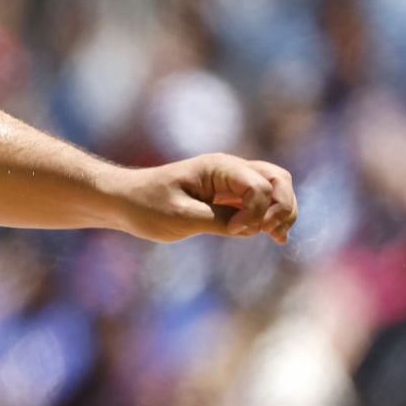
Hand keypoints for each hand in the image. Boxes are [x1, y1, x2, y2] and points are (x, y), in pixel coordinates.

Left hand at [116, 153, 296, 244]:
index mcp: (217, 167)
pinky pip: (262, 202)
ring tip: (277, 237)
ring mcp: (231, 183)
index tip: (234, 231)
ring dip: (283, 211)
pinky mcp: (228, 198)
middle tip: (270, 233)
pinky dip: (273, 216)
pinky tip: (277, 238)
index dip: (256, 211)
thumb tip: (253, 228)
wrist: (123, 202)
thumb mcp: (181, 217)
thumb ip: (220, 221)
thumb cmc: (145, 206)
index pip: (258, 185)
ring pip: (276, 189)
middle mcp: (229, 170)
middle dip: (282, 206)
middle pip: (278, 179)